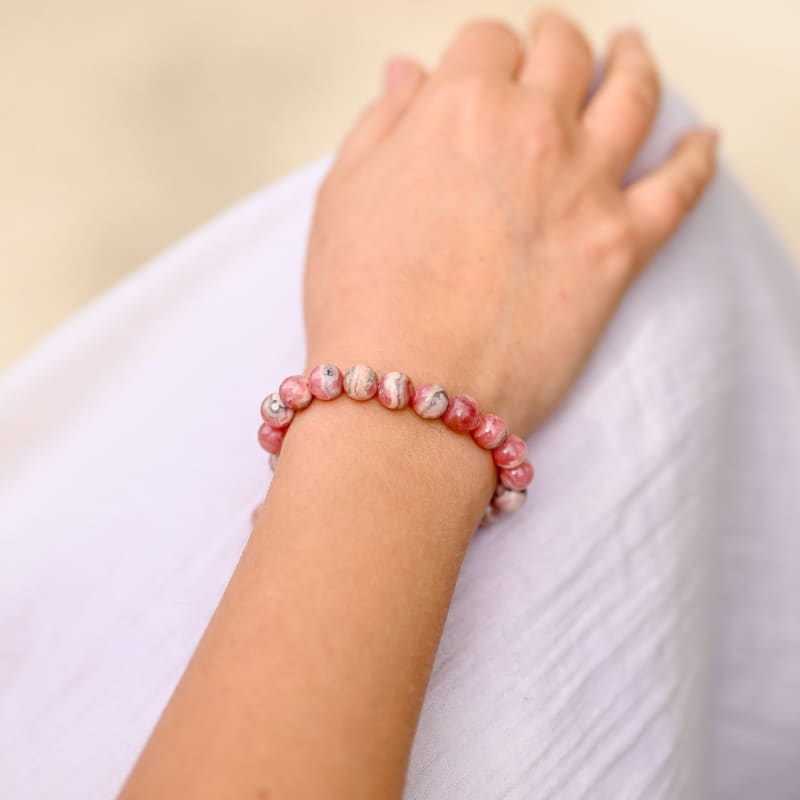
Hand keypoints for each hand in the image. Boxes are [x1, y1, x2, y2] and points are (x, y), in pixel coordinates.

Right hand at [303, 11, 716, 433]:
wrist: (411, 393)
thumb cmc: (362, 302)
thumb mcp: (342, 196)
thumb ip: (382, 124)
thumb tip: (408, 76)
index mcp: (459, 107)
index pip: (486, 44)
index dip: (483, 53)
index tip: (480, 71)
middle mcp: (533, 130)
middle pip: (562, 53)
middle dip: (554, 40)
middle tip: (552, 44)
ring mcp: (586, 186)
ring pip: (632, 95)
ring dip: (633, 63)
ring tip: (631, 53)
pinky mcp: (622, 247)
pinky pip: (680, 186)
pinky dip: (697, 156)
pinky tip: (701, 140)